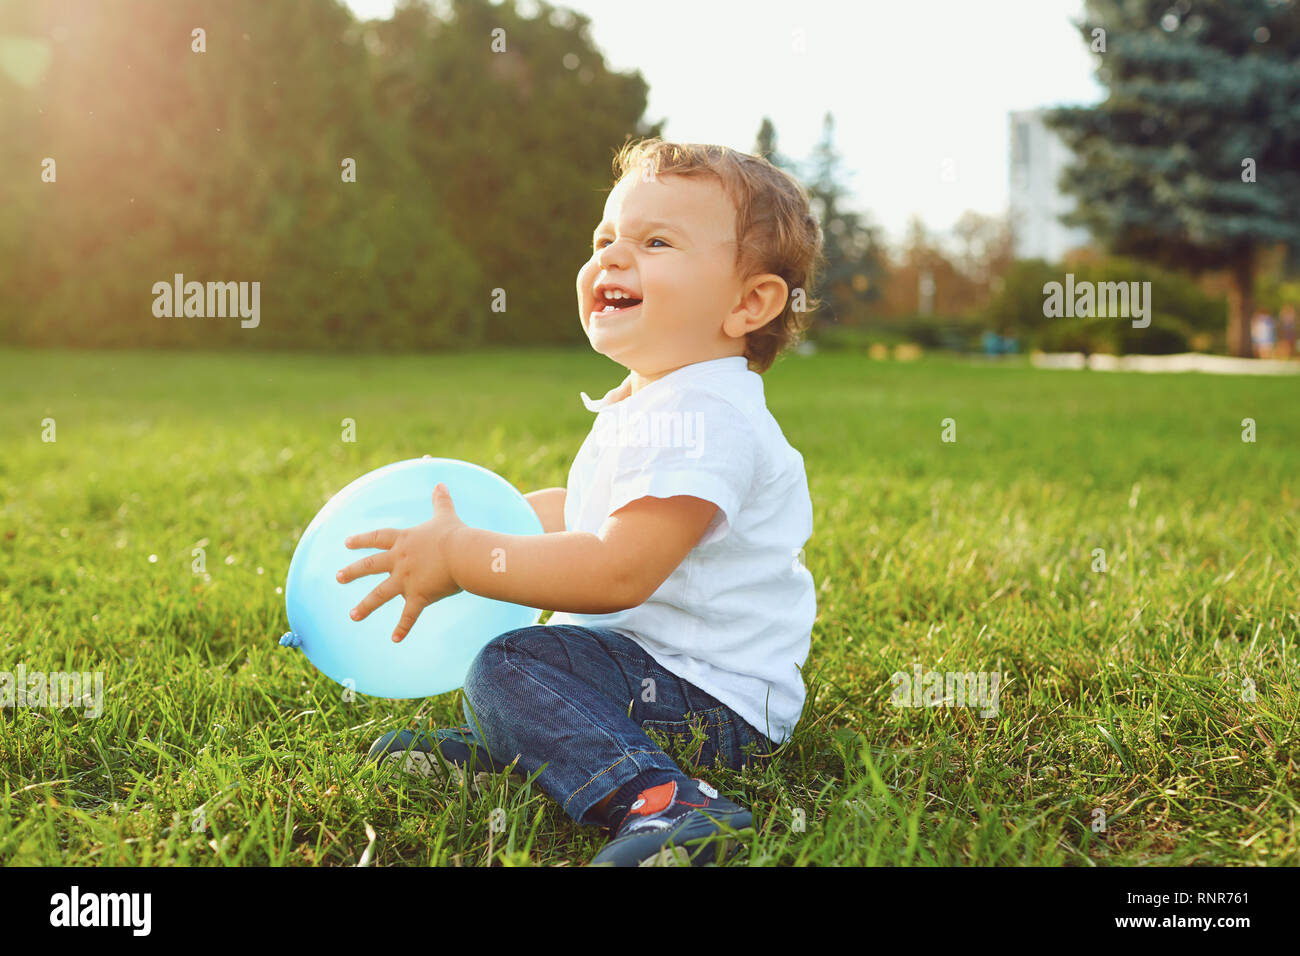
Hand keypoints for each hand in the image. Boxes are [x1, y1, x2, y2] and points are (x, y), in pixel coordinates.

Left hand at [335, 483, 464, 641]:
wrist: (463, 554)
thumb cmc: (455, 534)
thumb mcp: (445, 514)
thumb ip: (440, 500)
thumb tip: (440, 482)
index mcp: (404, 541)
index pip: (378, 538)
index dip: (362, 539)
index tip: (347, 543)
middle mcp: (399, 560)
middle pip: (370, 565)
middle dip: (352, 572)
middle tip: (338, 577)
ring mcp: (406, 580)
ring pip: (380, 594)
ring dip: (366, 606)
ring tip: (353, 616)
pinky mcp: (419, 596)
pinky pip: (409, 615)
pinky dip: (403, 628)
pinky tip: (395, 639)